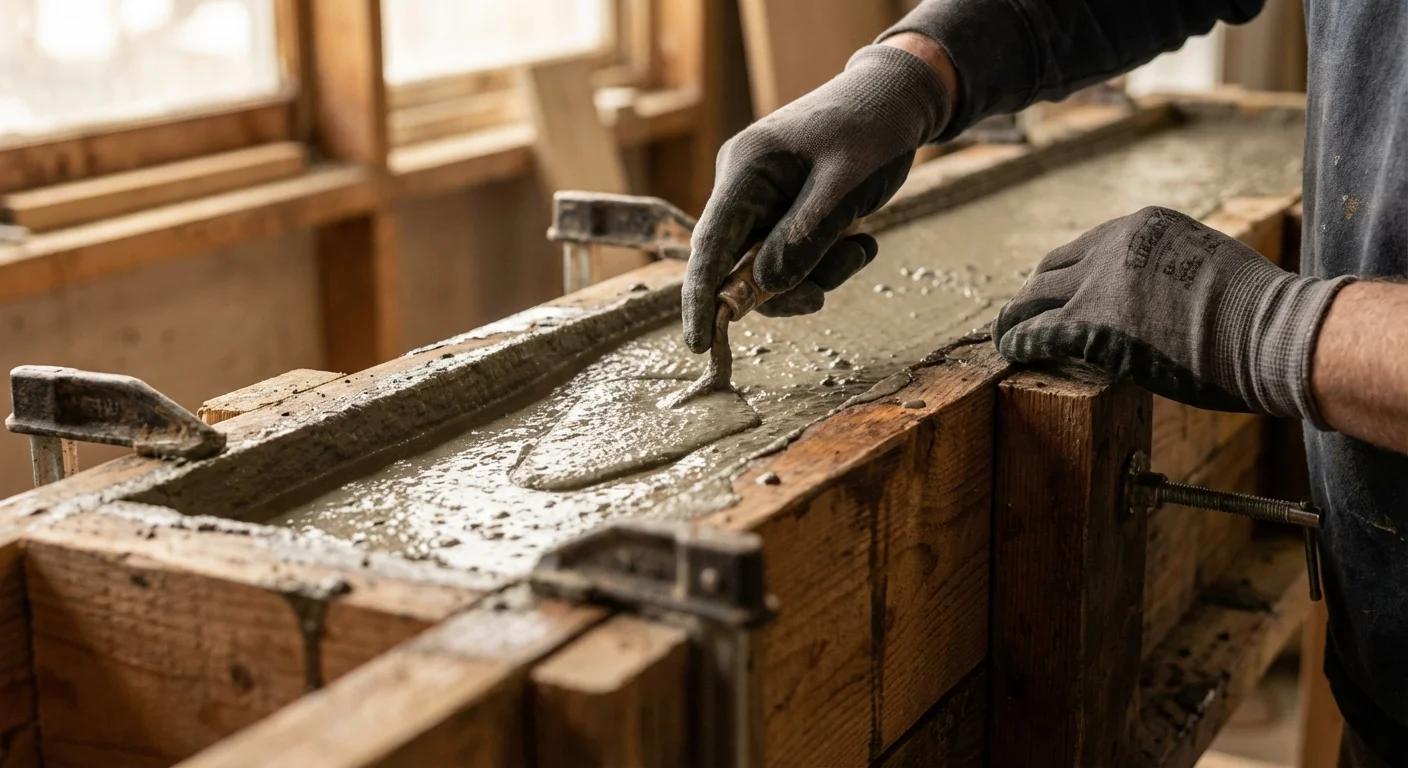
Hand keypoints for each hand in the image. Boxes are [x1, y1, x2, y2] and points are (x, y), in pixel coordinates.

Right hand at [682, 43, 951, 351]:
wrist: (898, 97)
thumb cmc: (872, 129)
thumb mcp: (845, 185)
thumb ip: (806, 237)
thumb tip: (766, 288)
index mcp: (746, 169)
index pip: (709, 244)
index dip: (701, 298)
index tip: (699, 344)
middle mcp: (744, 187)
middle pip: (738, 263)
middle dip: (781, 288)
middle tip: (824, 294)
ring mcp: (763, 200)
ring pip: (770, 266)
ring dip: (815, 273)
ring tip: (862, 247)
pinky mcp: (785, 211)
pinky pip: (792, 254)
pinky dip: (825, 261)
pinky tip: (861, 240)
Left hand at [993, 206, 1353, 424]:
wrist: (1270, 332)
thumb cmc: (1259, 315)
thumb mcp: (1210, 267)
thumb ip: (1173, 272)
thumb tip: (1162, 300)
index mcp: (1146, 226)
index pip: (1088, 247)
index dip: (1067, 273)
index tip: (1057, 291)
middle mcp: (1114, 245)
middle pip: (1052, 268)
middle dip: (1036, 292)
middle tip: (1022, 314)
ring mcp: (1098, 282)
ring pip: (1034, 297)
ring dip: (1016, 316)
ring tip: (1005, 333)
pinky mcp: (1088, 323)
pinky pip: (1034, 330)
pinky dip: (1017, 341)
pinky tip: (1010, 351)